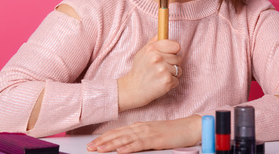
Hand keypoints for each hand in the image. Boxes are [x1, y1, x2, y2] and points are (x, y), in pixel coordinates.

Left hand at [86, 115, 200, 152]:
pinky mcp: (156, 139)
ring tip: (99, 149)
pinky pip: (140, 144)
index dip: (104, 137)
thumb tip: (126, 145)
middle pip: (118, 134)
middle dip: (102, 141)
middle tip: (89, 147)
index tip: (93, 143)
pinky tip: (120, 151)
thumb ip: (139, 138)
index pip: (118, 131)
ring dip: (111, 145)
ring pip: (125, 139)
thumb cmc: (172, 133)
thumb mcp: (153, 135)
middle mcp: (141, 128)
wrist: (189, 128)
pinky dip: (129, 147)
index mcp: (140, 126)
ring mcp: (148, 133)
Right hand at [117, 36, 181, 111]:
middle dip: (172, 64)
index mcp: (152, 48)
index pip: (176, 46)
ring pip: (179, 70)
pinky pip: (177, 80)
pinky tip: (161, 83)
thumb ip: (153, 42)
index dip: (173, 51)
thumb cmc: (139, 70)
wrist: (134, 89)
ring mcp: (163, 70)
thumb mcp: (142, 52)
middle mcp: (158, 57)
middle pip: (178, 59)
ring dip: (172, 74)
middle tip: (160, 69)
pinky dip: (171, 83)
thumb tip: (162, 33)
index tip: (168, 56)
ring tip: (160, 76)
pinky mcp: (167, 81)